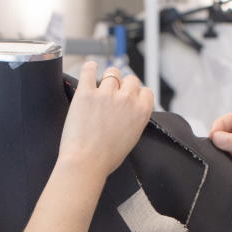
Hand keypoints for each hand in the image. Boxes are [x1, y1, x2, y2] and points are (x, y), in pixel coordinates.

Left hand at [58, 61, 154, 177]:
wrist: (86, 163)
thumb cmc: (106, 159)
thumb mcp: (131, 140)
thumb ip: (133, 121)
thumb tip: (128, 112)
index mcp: (141, 112)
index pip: (145, 91)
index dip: (137, 94)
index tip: (129, 99)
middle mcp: (126, 99)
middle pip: (130, 79)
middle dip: (123, 86)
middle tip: (113, 95)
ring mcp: (106, 94)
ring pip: (111, 73)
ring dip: (107, 78)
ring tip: (99, 86)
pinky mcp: (86, 93)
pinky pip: (89, 70)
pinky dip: (90, 67)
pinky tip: (90, 69)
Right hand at [210, 113, 231, 200]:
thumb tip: (216, 137)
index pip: (231, 120)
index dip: (220, 126)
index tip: (213, 136)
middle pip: (226, 136)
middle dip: (218, 141)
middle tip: (213, 149)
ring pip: (226, 152)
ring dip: (221, 156)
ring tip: (220, 161)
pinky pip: (231, 168)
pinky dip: (226, 169)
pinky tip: (227, 171)